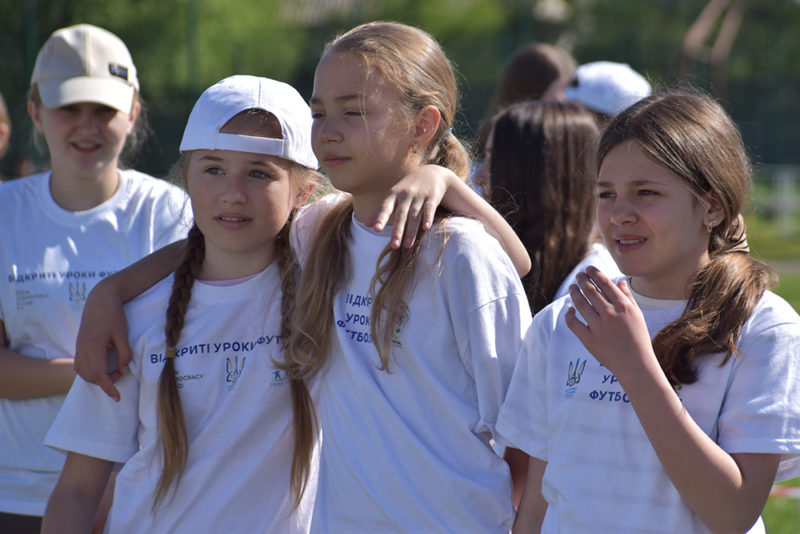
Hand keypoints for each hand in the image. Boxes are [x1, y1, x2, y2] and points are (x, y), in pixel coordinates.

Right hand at [74, 280, 131, 401]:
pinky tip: (103, 366)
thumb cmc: (114, 315)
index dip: (108, 388)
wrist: (100, 299)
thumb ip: (124, 355)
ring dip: (97, 377)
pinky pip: (80, 366)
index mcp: (93, 347)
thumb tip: (123, 370)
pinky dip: (90, 371)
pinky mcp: (79, 346)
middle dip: (105, 381)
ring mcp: (79, 348)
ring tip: (114, 369)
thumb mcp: (123, 335)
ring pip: (83, 373)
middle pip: (90, 377)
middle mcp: (82, 350)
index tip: (117, 397)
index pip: (98, 375)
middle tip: (121, 372)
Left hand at [363, 165, 452, 247]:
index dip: (381, 218)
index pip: (386, 208)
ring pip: (415, 214)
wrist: (431, 173)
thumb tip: (365, 225)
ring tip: (407, 245)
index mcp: (394, 195)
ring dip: (411, 230)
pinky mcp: (432, 197)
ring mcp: (419, 196)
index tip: (376, 229)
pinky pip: (429, 209)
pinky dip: (428, 218)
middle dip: (397, 230)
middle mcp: (405, 195)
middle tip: (393, 246)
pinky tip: (426, 228)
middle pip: (401, 215)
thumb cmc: (407, 188)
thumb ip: (380, 211)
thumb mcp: (393, 196)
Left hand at [565, 267, 655, 383]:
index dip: (594, 273)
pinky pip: (574, 323)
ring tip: (572, 287)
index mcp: (623, 306)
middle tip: (579, 276)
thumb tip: (619, 282)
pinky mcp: (589, 340)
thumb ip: (628, 298)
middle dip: (582, 280)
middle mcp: (610, 314)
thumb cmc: (639, 339)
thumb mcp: (638, 316)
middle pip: (590, 290)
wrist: (636, 365)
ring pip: (580, 304)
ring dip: (574, 293)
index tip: (589, 269)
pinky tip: (569, 309)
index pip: (605, 283)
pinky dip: (569, 314)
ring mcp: (599, 327)